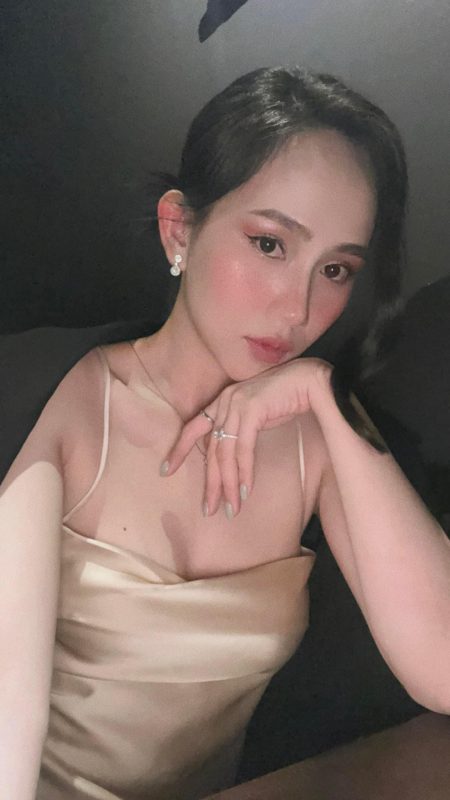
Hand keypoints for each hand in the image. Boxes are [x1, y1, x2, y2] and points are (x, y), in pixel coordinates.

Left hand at [161, 357, 331, 518]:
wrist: (310, 380)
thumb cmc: (287, 398)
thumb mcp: (257, 415)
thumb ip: (241, 430)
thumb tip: (234, 458)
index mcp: (222, 402)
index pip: (193, 428)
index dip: (179, 450)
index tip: (165, 471)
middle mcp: (225, 402)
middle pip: (212, 450)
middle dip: (211, 483)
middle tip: (209, 509)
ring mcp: (237, 404)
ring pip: (226, 454)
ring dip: (229, 485)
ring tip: (232, 508)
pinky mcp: (252, 410)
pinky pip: (244, 449)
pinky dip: (245, 472)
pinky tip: (245, 490)